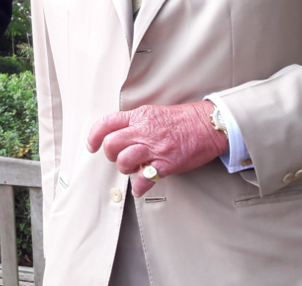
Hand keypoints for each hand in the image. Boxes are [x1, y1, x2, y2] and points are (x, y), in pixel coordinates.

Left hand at [86, 101, 227, 197]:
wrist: (209, 126)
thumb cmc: (184, 120)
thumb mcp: (154, 113)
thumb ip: (135, 122)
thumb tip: (119, 134)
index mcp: (139, 116)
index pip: (106, 123)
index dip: (94, 136)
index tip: (92, 145)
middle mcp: (144, 131)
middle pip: (111, 144)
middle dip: (110, 154)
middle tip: (118, 158)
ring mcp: (155, 148)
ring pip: (124, 160)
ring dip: (124, 169)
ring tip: (132, 169)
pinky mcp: (166, 164)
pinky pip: (144, 179)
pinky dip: (139, 187)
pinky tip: (140, 188)